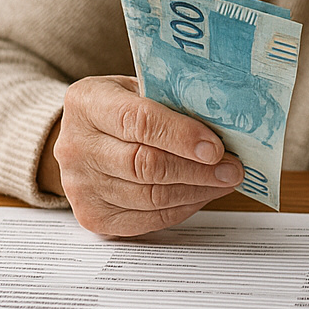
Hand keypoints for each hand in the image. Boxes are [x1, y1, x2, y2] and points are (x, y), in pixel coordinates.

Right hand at [39, 75, 244, 236]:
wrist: (83, 139)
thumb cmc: (120, 109)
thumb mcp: (137, 89)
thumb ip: (170, 101)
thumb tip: (223, 123)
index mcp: (87, 103)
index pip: (138, 121)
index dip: (181, 136)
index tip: (216, 147)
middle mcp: (75, 146)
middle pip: (144, 164)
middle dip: (197, 169)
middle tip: (232, 168)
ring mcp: (80, 186)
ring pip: (149, 197)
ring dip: (195, 191)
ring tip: (224, 181)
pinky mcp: (93, 216)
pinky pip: (146, 220)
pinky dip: (181, 209)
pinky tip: (201, 195)